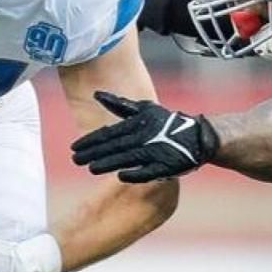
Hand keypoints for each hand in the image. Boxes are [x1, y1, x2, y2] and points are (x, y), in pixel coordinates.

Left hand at [70, 92, 217, 182]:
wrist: (197, 137)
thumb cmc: (165, 123)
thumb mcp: (144, 110)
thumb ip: (119, 105)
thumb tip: (96, 94)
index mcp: (137, 124)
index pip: (109, 133)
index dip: (91, 141)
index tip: (73, 147)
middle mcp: (145, 137)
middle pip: (115, 146)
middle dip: (94, 153)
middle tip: (74, 160)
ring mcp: (156, 152)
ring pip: (128, 158)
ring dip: (109, 163)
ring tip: (91, 169)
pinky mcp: (167, 166)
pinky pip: (150, 171)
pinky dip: (137, 173)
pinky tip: (120, 176)